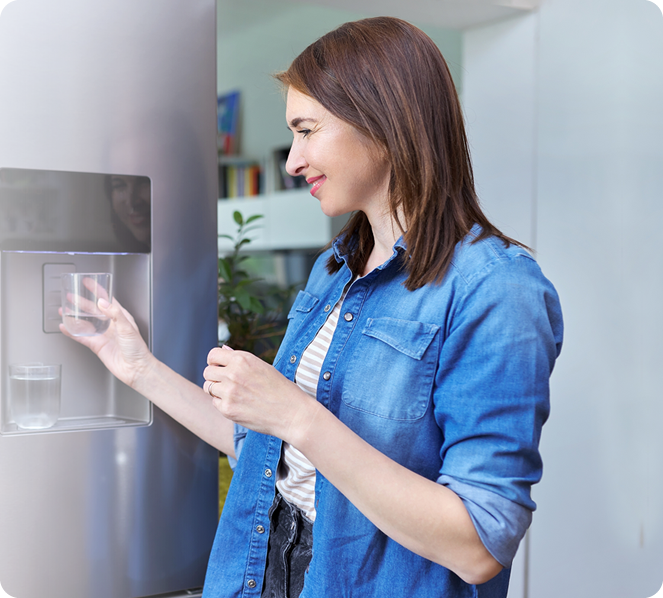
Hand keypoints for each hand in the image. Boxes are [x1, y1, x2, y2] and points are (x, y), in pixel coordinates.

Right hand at [59, 297, 153, 388]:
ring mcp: (103, 335)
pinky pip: (81, 336)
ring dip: (75, 316)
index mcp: (121, 317)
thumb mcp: (128, 328)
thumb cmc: (137, 349)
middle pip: (93, 310)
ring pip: (85, 322)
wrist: (135, 368)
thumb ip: (115, 314)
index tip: (88, 283)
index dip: (97, 290)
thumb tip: (103, 302)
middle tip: (70, 296)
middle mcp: (111, 325)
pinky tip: (65, 327)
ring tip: (63, 309)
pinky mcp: (96, 345)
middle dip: (81, 302)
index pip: (107, 300)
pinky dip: (72, 331)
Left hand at [204, 346, 318, 443]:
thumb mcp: (262, 367)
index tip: (221, 368)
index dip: (215, 362)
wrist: (292, 413)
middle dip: (214, 377)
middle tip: (228, 384)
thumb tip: (224, 349)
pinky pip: (215, 403)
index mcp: (242, 359)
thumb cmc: (280, 389)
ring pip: (209, 387)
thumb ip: (240, 359)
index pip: (213, 355)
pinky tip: (239, 405)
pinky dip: (223, 404)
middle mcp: (233, 373)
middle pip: (207, 371)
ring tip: (234, 394)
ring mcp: (229, 392)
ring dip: (217, 391)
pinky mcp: (228, 409)